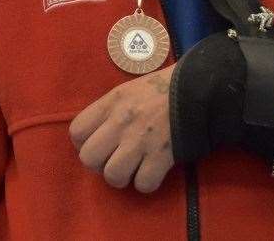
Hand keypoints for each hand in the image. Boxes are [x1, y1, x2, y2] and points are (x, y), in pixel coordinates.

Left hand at [69, 67, 175, 192]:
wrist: (197, 89)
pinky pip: (143, 184)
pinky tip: (151, 172)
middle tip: (112, 160)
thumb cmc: (159, 90)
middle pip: (88, 158)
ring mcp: (141, 141)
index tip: (97, 144)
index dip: (83, 143)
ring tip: (131, 169)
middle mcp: (121, 122)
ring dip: (120, 177)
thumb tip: (94, 136)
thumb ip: (107, 111)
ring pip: (113, 175)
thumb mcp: (125, 91)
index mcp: (110, 103)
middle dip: (98, 164)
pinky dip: (146, 183)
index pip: (76, 132)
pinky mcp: (162, 157)